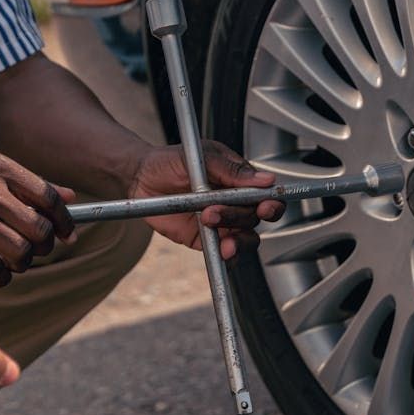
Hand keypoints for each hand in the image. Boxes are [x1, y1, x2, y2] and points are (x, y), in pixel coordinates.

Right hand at [0, 147, 76, 286]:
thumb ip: (31, 182)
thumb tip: (72, 198)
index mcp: (1, 168)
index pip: (48, 197)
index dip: (64, 220)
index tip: (67, 234)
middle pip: (38, 228)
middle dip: (45, 245)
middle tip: (38, 248)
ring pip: (19, 251)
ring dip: (24, 262)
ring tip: (18, 259)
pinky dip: (2, 276)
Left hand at [128, 142, 285, 258]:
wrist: (141, 178)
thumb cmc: (171, 161)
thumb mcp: (202, 157)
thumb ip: (231, 170)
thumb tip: (266, 179)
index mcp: (239, 180)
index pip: (267, 195)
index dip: (271, 203)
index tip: (265, 206)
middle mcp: (234, 203)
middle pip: (254, 218)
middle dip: (238, 217)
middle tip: (213, 211)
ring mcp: (221, 223)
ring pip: (245, 239)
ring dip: (236, 240)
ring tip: (214, 230)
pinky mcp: (206, 239)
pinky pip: (224, 252)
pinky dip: (228, 257)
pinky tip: (222, 252)